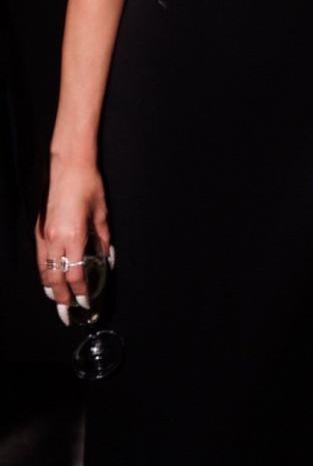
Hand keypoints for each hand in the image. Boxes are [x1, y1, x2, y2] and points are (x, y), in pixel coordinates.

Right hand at [35, 159, 110, 324]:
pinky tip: (51, 279)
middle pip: (55, 279)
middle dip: (63, 299)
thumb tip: (106, 259)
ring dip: (51, 289)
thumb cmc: (89, 185)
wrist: (68, 165)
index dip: (82, 292)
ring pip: (44, 271)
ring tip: (59, 301)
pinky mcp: (39, 229)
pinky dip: (45, 273)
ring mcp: (44, 235)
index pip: (76, 275)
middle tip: (70, 313)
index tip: (87, 302)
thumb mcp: (102, 213)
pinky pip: (40, 259)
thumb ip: (103, 239)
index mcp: (73, 236)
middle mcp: (55, 239)